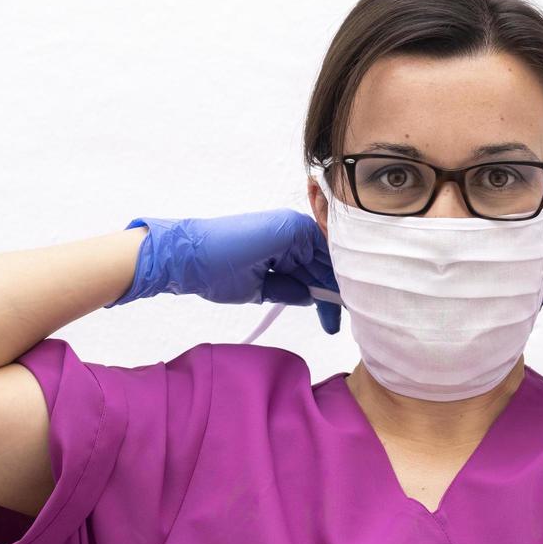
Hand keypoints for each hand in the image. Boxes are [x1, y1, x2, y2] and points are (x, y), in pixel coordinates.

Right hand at [105, 210, 341, 333]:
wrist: (187, 259)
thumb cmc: (215, 272)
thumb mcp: (261, 287)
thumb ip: (288, 288)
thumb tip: (311, 297)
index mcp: (284, 243)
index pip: (316, 269)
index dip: (329, 293)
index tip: (338, 316)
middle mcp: (292, 231)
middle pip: (325, 264)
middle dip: (338, 292)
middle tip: (355, 316)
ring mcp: (292, 227)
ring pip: (326, 259)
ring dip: (338, 286)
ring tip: (348, 315)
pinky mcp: (289, 228)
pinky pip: (320, 250)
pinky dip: (331, 274)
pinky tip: (340, 298)